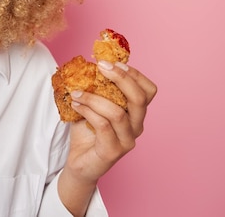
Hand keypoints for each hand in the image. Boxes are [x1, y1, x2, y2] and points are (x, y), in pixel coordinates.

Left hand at [65, 61, 156, 183]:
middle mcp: (136, 127)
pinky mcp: (113, 151)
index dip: (134, 74)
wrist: (79, 162)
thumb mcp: (93, 105)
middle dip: (120, 78)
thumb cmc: (87, 132)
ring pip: (118, 112)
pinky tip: (75, 105)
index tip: (112, 63)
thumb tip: (88, 65)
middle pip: (139, 99)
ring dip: (94, 98)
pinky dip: (88, 111)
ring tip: (76, 93)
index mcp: (136, 114)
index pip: (148, 91)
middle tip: (100, 67)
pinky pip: (103, 125)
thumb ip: (98, 88)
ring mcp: (127, 140)